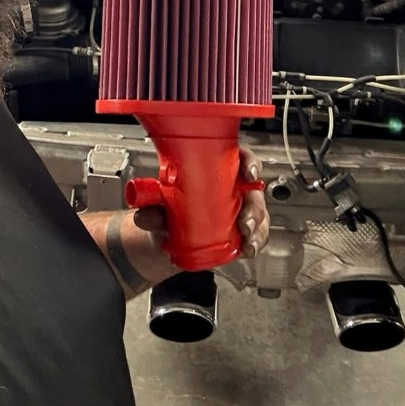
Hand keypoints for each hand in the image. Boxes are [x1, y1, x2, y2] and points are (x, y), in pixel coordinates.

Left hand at [132, 146, 269, 258]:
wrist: (165, 236)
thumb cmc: (167, 209)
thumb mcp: (158, 206)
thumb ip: (152, 210)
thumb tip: (145, 216)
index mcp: (217, 169)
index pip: (240, 157)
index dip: (249, 162)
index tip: (248, 172)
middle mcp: (233, 187)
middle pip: (254, 189)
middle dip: (254, 205)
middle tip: (244, 220)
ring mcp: (239, 209)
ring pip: (259, 213)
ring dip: (257, 227)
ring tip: (246, 239)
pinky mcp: (241, 230)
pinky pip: (257, 234)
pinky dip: (256, 242)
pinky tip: (248, 248)